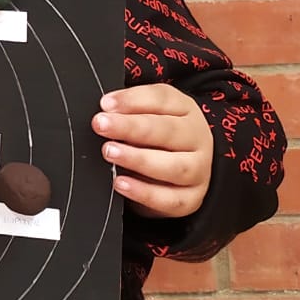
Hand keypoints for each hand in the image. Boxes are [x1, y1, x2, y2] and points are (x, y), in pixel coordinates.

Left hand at [93, 84, 211, 218]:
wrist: (185, 169)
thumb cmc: (158, 136)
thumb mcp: (146, 113)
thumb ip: (128, 109)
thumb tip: (105, 110)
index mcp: (185, 109)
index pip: (162, 99)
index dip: (131, 100)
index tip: (105, 105)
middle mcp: (196, 138)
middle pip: (167, 130)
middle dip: (131, 127)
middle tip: (101, 125)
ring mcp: (198, 170)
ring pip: (174, 166)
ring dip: (138, 159)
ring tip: (110, 153)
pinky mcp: (192, 199)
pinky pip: (171, 199)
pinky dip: (144, 193)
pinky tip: (121, 184)